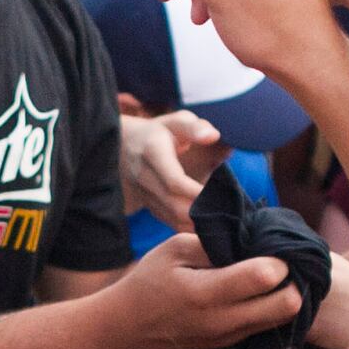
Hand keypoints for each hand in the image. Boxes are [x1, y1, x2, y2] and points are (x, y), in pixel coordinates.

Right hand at [107, 230, 301, 348]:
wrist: (127, 328)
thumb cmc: (149, 281)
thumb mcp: (173, 249)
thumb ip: (214, 243)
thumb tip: (252, 238)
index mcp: (205, 292)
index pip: (265, 277)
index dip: (278, 258)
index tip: (271, 246)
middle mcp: (222, 320)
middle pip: (287, 305)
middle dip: (292, 280)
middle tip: (281, 263)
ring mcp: (228, 337)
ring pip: (283, 319)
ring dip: (285, 296)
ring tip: (272, 277)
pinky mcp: (229, 345)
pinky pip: (266, 326)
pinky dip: (271, 308)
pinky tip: (259, 292)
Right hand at [118, 106, 221, 229]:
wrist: (123, 145)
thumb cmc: (160, 131)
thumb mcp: (176, 122)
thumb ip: (195, 127)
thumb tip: (213, 136)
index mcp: (152, 152)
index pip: (174, 181)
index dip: (197, 192)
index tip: (219, 195)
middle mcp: (143, 176)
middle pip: (173, 203)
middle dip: (199, 211)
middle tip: (225, 213)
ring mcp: (142, 193)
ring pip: (170, 217)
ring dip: (194, 222)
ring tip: (218, 222)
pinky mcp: (146, 205)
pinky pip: (167, 221)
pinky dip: (187, 226)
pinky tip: (204, 226)